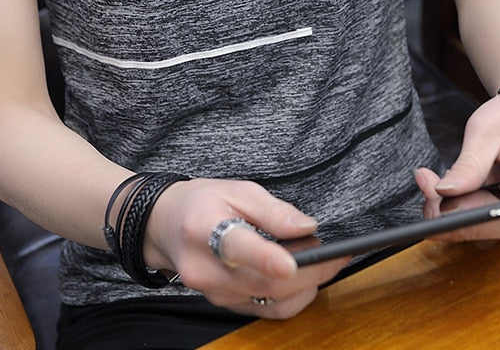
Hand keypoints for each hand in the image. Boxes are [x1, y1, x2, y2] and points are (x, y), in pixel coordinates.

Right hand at [144, 178, 349, 318]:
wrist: (166, 226)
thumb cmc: (202, 203)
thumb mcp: (237, 189)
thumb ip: (272, 210)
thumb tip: (306, 228)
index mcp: (204, 230)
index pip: (236, 247)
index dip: (265, 257)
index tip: (291, 262)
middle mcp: (206, 270)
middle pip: (264, 282)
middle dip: (309, 271)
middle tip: (332, 252)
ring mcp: (215, 294)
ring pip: (272, 301)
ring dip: (306, 285)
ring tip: (319, 259)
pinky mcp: (226, 306)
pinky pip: (269, 309)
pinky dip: (293, 296)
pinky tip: (304, 276)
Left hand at [414, 75, 499, 241]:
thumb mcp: (488, 127)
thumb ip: (471, 161)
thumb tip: (446, 192)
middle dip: (464, 216)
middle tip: (429, 196)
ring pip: (493, 225)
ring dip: (454, 214)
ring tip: (427, 185)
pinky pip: (484, 217)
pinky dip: (456, 208)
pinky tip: (433, 189)